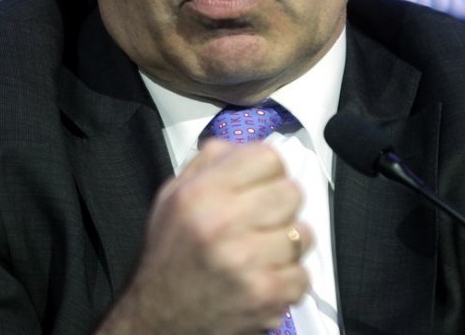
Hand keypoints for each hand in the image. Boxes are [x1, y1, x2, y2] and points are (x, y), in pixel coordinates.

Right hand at [97, 139, 312, 334]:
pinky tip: (264, 278)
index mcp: (200, 194)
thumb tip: (243, 147)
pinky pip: (304, 274)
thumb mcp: (172, 197)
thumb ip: (208, 164)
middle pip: (292, 193)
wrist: (161, 318)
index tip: (262, 184)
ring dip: (286, 244)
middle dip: (281, 206)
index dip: (268, 171)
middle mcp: (222, 223)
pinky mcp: (265, 295)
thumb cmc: (170, 257)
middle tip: (262, 220)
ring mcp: (247, 261)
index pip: (268, 157)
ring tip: (261, 252)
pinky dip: (288, 279)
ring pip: (302, 234)